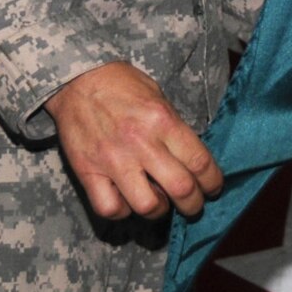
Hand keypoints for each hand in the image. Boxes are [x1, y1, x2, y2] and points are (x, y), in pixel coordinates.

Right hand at [43, 61, 223, 220]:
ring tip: (159, 203)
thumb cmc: (122, 86)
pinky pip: (109, 208)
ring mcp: (113, 160)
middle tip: (193, 205)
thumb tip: (191, 159)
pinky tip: (126, 200)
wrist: (78, 80)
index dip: (213, 182)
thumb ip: (174, 128)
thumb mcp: (158, 97)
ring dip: (159, 210)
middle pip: (181, 188)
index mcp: (163, 120)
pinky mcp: (88, 172)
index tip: (213, 188)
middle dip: (194, 204)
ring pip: (147, 205)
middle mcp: (142, 143)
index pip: (200, 161)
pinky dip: (122, 211)